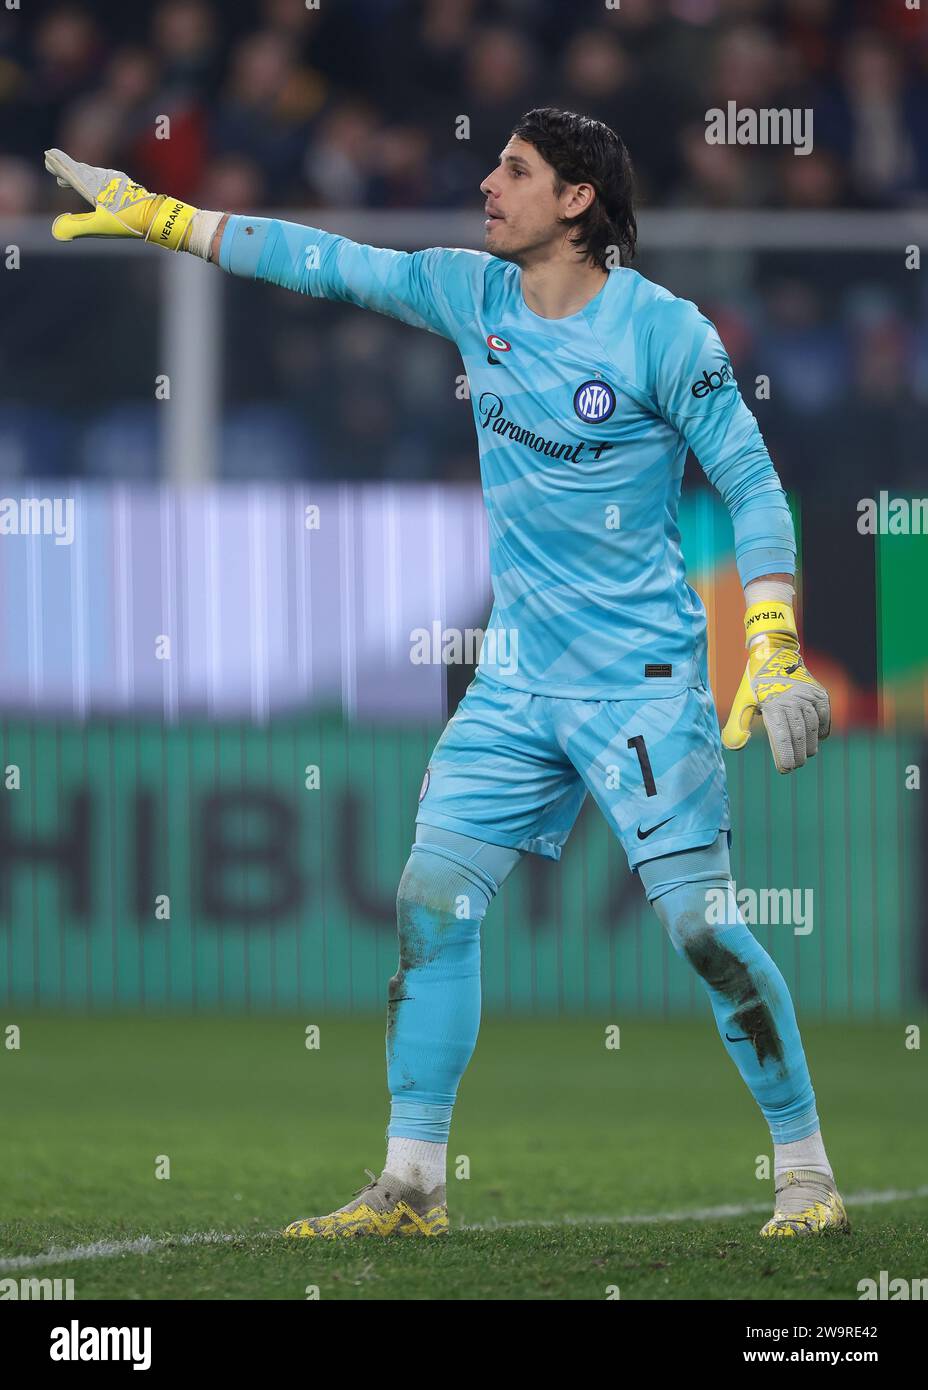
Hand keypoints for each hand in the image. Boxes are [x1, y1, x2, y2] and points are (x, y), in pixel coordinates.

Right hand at [45, 148, 196, 249]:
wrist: (159, 217)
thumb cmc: (130, 222)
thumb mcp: (101, 227)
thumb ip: (77, 227)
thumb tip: (57, 231)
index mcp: (96, 187)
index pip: (73, 174)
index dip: (60, 166)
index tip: (48, 157)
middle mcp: (106, 180)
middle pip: (82, 171)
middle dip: (66, 168)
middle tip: (52, 164)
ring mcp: (117, 182)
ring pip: (93, 174)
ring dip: (79, 174)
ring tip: (67, 178)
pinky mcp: (127, 188)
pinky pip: (104, 179)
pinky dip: (93, 179)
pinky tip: (96, 185)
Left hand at [721, 599, 830, 772]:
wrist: (775, 655)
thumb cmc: (756, 683)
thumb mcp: (743, 701)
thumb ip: (737, 726)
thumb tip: (734, 748)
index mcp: (772, 704)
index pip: (781, 736)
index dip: (784, 755)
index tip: (785, 770)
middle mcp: (792, 700)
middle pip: (798, 735)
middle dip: (796, 755)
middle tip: (793, 766)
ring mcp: (808, 696)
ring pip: (812, 728)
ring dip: (809, 745)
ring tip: (804, 756)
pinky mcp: (819, 693)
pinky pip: (824, 716)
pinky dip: (822, 729)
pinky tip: (818, 738)